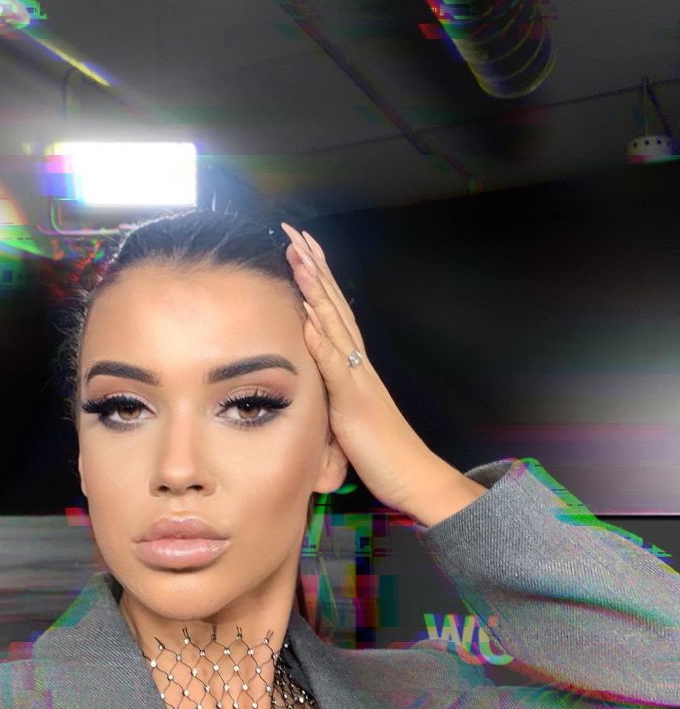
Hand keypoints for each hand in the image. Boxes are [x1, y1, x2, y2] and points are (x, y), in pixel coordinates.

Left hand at [280, 222, 438, 514]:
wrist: (412, 476)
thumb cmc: (380, 450)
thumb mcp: (347, 413)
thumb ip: (334, 387)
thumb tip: (316, 367)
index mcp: (354, 365)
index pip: (331, 312)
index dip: (315, 279)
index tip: (299, 248)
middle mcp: (358, 363)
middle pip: (334, 305)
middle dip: (314, 267)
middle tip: (295, 232)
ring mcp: (358, 378)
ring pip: (335, 324)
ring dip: (315, 289)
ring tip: (298, 256)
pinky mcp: (355, 401)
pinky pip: (338, 367)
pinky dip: (323, 340)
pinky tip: (309, 316)